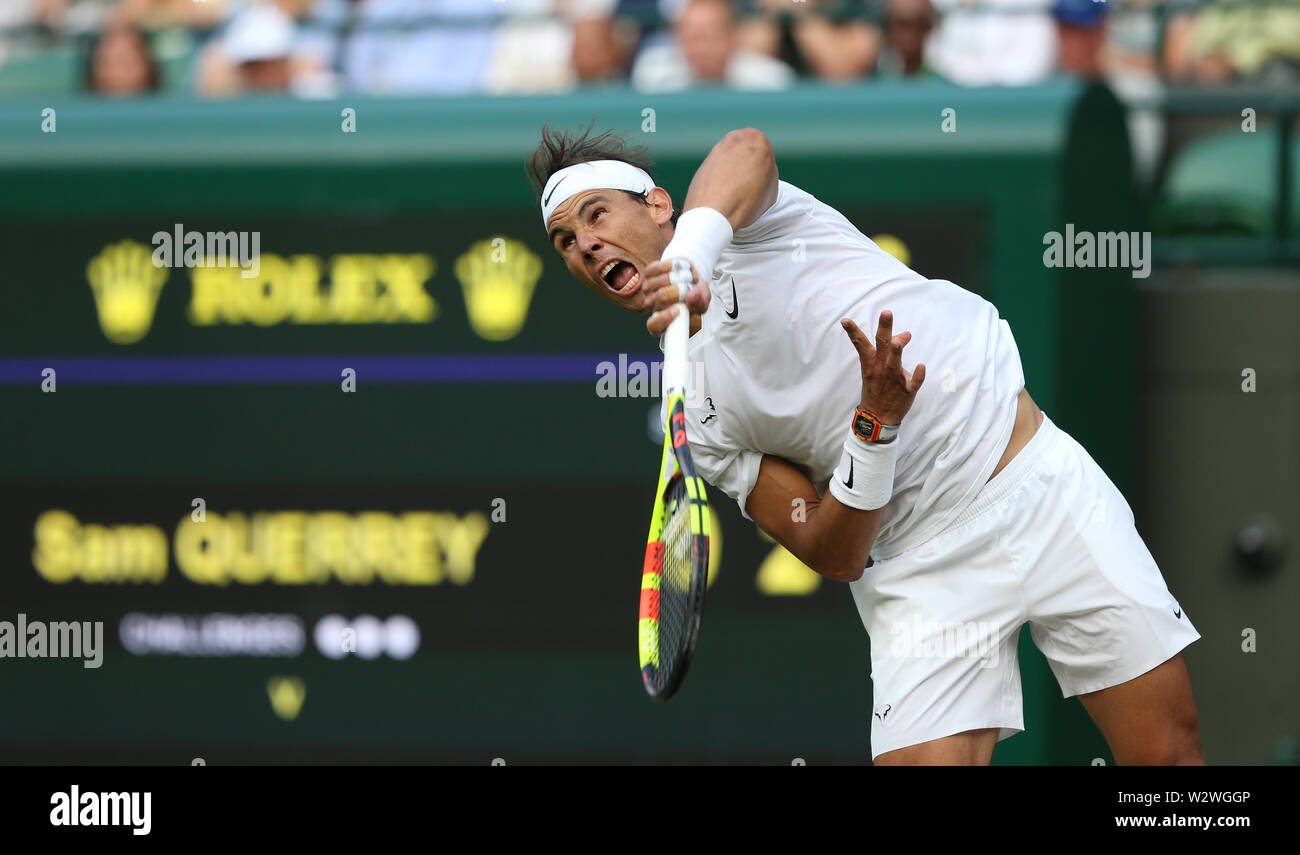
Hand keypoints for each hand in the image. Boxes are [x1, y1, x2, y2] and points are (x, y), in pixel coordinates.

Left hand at [642, 258, 710, 334]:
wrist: (690, 276)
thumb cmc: (694, 294)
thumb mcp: (703, 302)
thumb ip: (699, 302)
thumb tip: (691, 296)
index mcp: (664, 320)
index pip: (655, 326)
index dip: (664, 319)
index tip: (677, 310)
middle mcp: (653, 306)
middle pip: (662, 297)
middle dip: (680, 289)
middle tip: (690, 286)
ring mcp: (649, 289)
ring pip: (661, 281)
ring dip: (679, 276)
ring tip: (687, 277)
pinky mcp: (649, 273)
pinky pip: (657, 268)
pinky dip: (671, 266)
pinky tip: (678, 268)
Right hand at [841, 310, 924, 424]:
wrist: (877, 417)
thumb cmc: (878, 387)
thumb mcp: (879, 367)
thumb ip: (892, 348)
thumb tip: (906, 333)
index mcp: (871, 362)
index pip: (861, 344)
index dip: (853, 331)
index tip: (845, 320)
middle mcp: (881, 368)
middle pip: (882, 345)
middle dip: (884, 328)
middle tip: (886, 312)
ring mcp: (893, 379)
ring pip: (895, 363)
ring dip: (897, 352)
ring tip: (900, 341)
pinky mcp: (906, 390)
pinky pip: (913, 382)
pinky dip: (917, 375)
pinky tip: (921, 366)